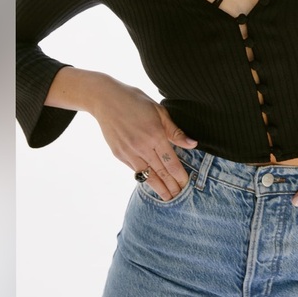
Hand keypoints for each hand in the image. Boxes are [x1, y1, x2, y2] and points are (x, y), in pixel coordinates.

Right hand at [90, 76, 197, 200]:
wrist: (105, 99)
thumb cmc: (135, 100)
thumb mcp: (159, 110)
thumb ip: (175, 131)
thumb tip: (192, 144)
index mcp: (155, 135)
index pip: (171, 162)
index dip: (180, 176)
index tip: (187, 184)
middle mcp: (141, 147)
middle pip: (160, 172)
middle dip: (171, 186)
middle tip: (180, 197)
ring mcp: (128, 152)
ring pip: (147, 175)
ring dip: (158, 188)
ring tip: (167, 198)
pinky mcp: (118, 154)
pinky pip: (134, 169)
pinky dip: (144, 178)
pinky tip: (151, 182)